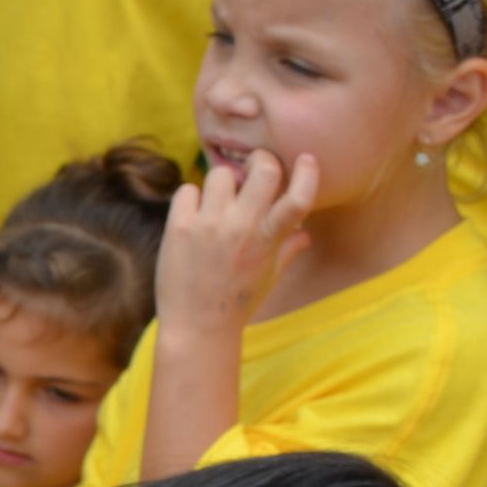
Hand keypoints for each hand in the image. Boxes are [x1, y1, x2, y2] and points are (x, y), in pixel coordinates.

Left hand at [156, 147, 316, 345]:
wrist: (197, 327)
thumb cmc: (237, 303)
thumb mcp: (269, 277)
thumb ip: (288, 249)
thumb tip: (305, 232)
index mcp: (269, 239)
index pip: (299, 198)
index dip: (306, 173)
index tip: (304, 160)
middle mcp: (241, 227)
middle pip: (263, 169)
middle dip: (259, 161)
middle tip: (252, 169)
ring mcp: (209, 225)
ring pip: (220, 173)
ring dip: (222, 182)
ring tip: (217, 202)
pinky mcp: (179, 228)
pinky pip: (187, 190)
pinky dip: (191, 197)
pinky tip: (193, 215)